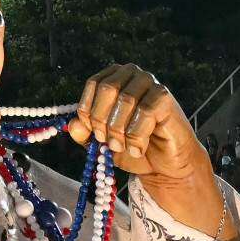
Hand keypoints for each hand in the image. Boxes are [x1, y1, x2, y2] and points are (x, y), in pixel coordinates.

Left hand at [73, 64, 228, 234]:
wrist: (164, 166)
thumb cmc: (134, 148)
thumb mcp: (102, 143)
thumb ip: (84, 133)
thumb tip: (74, 125)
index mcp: (115, 77)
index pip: (94, 84)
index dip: (88, 111)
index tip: (92, 133)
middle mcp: (133, 74)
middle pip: (107, 88)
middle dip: (102, 120)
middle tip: (108, 143)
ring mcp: (151, 83)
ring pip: (126, 100)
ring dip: (119, 131)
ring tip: (122, 148)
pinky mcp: (165, 98)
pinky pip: (145, 112)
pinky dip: (136, 137)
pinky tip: (138, 149)